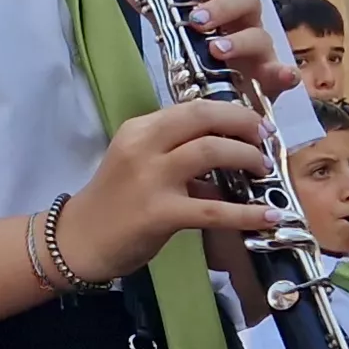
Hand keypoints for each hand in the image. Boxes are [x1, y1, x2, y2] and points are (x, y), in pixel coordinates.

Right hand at [56, 99, 281, 279]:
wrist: (79, 241)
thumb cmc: (114, 203)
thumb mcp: (139, 163)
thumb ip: (175, 151)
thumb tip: (227, 150)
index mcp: (140, 129)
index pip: (193, 107)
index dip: (232, 111)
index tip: (255, 124)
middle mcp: (144, 146)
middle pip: (204, 117)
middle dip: (244, 123)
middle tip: (266, 140)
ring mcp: (151, 179)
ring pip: (211, 152)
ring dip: (247, 158)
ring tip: (265, 172)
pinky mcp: (160, 214)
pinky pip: (214, 210)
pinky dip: (247, 213)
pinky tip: (269, 217)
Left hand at [179, 0, 293, 101]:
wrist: (218, 104)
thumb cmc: (199, 64)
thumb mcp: (176, 35)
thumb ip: (159, 12)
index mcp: (220, 4)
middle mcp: (243, 22)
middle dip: (222, 6)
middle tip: (197, 21)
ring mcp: (260, 51)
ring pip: (260, 34)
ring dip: (239, 39)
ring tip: (215, 51)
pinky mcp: (271, 80)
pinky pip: (284, 73)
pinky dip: (286, 73)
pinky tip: (281, 76)